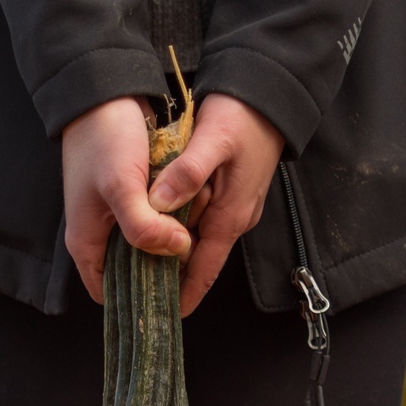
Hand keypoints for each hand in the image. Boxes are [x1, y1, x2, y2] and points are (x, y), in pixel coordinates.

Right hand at [62, 96, 191, 302]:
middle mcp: (100, 235)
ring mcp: (116, 216)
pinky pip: (156, 223)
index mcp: (86, 244)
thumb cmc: (104, 138)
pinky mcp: (133, 198)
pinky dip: (173, 221)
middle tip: (189, 260)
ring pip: (148, 247)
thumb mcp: (122, 187)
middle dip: (162, 270)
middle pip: (134, 273)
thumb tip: (178, 250)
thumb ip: (145, 227)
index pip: (109, 295)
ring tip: (193, 234)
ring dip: (171, 244)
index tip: (171, 296)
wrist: (104, 87)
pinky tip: (191, 214)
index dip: (137, 300)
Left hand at [148, 93, 283, 315]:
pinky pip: (199, 216)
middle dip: (170, 275)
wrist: (270, 89)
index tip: (164, 316)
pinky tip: (155, 220)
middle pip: (197, 259)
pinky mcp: (228, 190)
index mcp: (230, 217)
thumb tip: (159, 204)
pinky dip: (177, 224)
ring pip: (195, 237)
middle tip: (135, 286)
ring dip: (170, 248)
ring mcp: (232, 205)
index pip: (204, 271)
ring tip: (135, 258)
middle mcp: (233, 218)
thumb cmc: (244, 115)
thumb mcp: (214, 140)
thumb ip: (187, 173)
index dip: (184, 295)